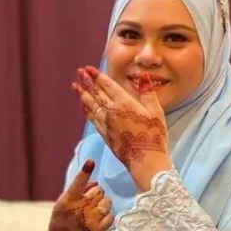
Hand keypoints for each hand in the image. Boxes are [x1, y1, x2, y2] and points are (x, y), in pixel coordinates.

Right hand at [44, 159, 113, 230]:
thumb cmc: (63, 220)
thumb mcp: (63, 203)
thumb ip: (78, 191)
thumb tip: (96, 182)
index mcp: (67, 200)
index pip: (78, 183)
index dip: (84, 172)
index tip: (90, 162)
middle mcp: (79, 209)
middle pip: (99, 190)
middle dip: (96, 193)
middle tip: (89, 201)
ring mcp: (90, 220)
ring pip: (107, 201)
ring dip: (103, 203)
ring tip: (94, 210)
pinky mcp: (98, 230)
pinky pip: (110, 214)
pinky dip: (106, 215)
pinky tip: (98, 218)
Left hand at [72, 66, 169, 184]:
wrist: (146, 161)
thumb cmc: (154, 136)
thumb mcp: (156, 112)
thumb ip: (148, 93)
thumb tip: (143, 76)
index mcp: (125, 104)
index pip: (108, 86)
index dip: (97, 76)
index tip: (89, 69)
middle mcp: (112, 113)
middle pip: (96, 94)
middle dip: (87, 82)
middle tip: (79, 72)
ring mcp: (106, 125)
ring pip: (91, 107)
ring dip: (82, 95)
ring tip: (74, 87)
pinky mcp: (105, 136)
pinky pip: (92, 120)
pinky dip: (86, 112)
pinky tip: (83, 107)